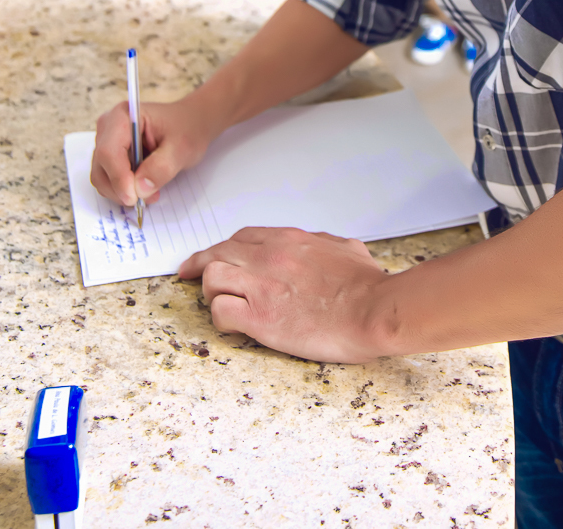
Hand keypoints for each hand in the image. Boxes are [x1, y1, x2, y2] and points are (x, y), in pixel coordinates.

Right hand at [91, 98, 211, 206]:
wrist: (191, 123)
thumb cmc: (187, 129)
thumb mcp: (182, 148)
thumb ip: (161, 167)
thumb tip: (139, 189)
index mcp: (123, 116)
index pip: (109, 152)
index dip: (118, 178)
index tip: (134, 197)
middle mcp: (109, 126)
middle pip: (101, 167)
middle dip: (121, 188)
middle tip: (149, 197)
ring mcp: (107, 141)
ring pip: (101, 176)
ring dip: (123, 191)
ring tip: (152, 191)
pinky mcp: (110, 155)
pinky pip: (108, 179)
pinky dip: (123, 189)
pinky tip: (145, 186)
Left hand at [179, 227, 390, 362]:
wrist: (373, 310)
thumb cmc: (366, 286)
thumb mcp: (347, 248)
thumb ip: (326, 243)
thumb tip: (324, 245)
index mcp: (289, 240)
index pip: (242, 236)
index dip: (223, 248)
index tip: (213, 256)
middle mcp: (270, 256)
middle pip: (218, 252)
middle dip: (202, 264)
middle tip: (189, 274)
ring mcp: (262, 285)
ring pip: (212, 276)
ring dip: (210, 290)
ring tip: (219, 303)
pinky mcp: (260, 317)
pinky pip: (220, 311)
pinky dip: (220, 318)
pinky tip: (232, 326)